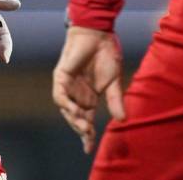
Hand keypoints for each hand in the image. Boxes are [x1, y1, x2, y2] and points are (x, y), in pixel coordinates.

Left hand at [52, 26, 125, 152]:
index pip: (87, 120)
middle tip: (89, 137)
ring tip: (84, 127)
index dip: (88, 135)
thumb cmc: (107, 54)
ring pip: (66, 109)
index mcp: (89, 98)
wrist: (99, 33)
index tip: (89, 149)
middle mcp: (77, 95)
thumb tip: (122, 120)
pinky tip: (74, 110)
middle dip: (81, 129)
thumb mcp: (114, 81)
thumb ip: (115, 100)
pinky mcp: (61, 76)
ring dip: (73, 119)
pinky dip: (66, 104)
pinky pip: (60, 95)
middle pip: (76, 118)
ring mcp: (68, 86)